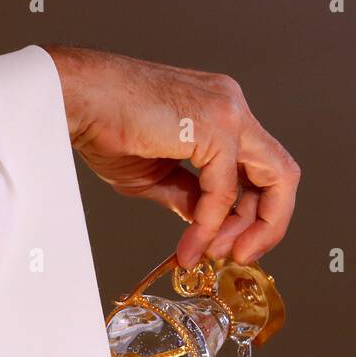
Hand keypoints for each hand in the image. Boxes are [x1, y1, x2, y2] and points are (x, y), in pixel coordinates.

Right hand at [45, 45, 299, 267]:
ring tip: (213, 254)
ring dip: (251, 227)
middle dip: (267, 223)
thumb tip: (209, 225)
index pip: (261, 168)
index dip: (254, 213)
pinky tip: (191, 246)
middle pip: (281, 173)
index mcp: (220, 112)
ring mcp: (228, 112)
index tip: (231, 244)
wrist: (74, 100)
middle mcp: (232, 106)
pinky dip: (211, 225)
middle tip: (239, 256)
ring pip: (275, 178)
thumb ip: (190, 197)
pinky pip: (225, 190)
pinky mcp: (215, 125)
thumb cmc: (103, 126)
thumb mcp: (157, 175)